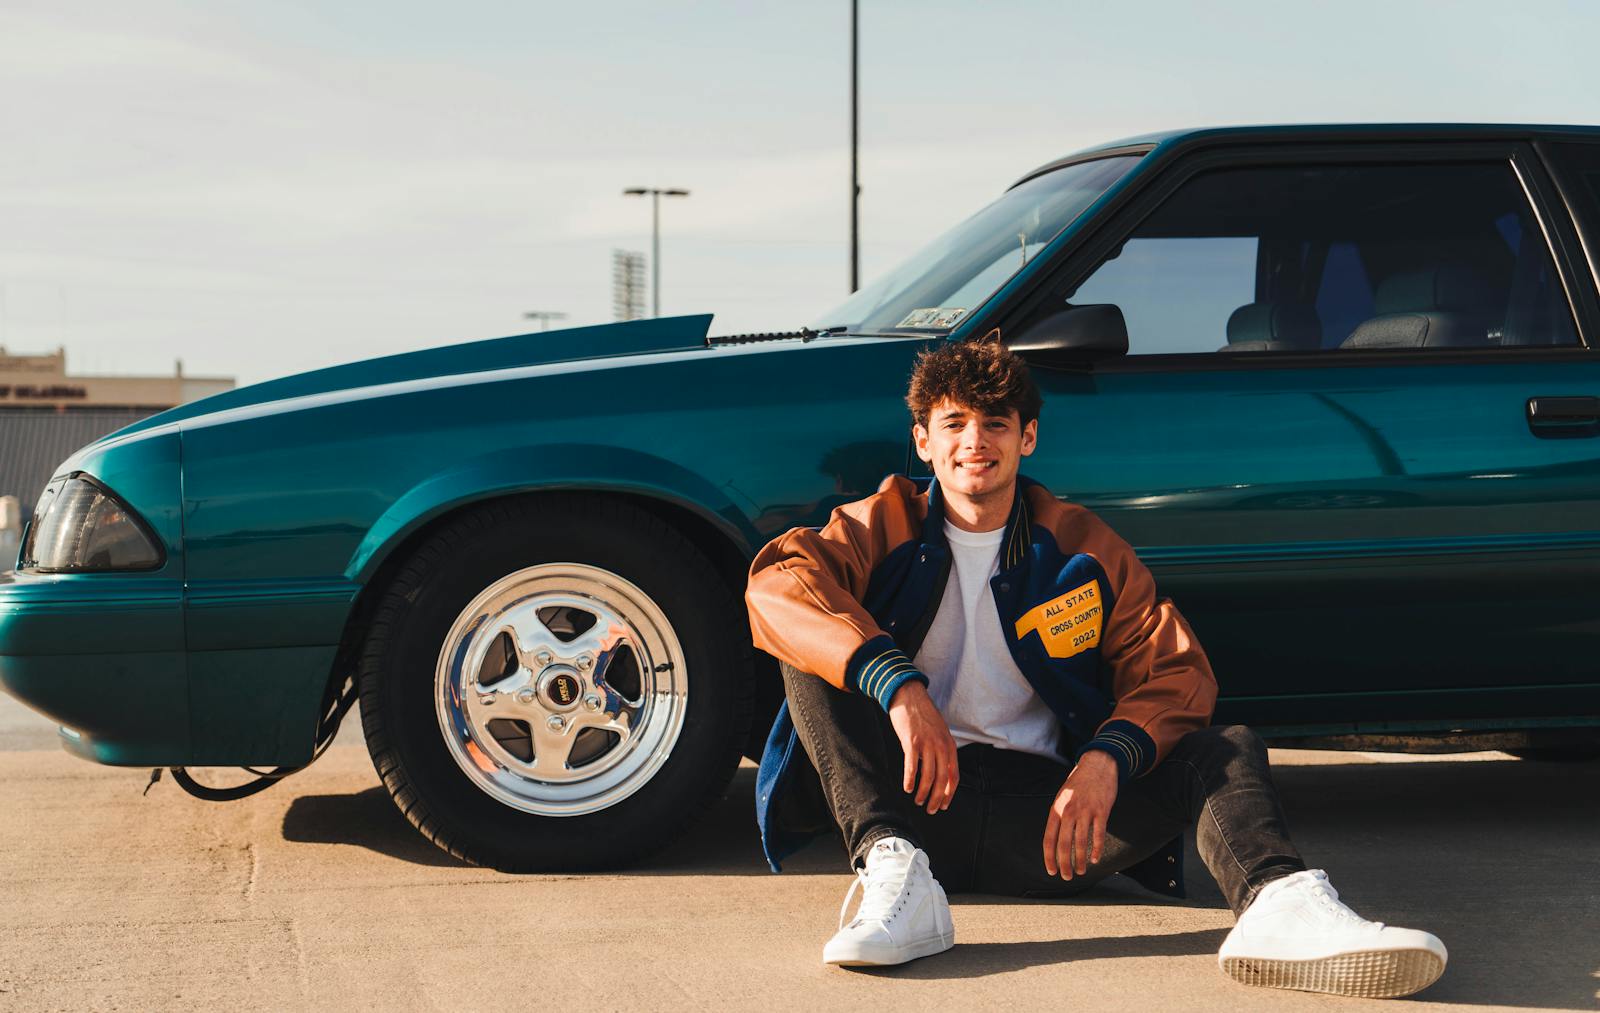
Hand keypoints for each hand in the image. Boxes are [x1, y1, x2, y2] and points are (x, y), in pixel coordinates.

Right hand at [886, 681, 958, 813]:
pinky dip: (910, 780)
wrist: (909, 695)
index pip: (953, 776)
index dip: (949, 793)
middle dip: (937, 798)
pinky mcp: (911, 741)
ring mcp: (926, 743)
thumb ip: (941, 750)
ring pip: (927, 775)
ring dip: (923, 792)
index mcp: (949, 745)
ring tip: (918, 801)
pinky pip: (912, 766)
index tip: (943, 805)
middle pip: (942, 779)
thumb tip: (940, 771)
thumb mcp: (939, 732)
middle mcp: (940, 745)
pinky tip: (907, 788)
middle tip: (931, 809)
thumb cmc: (923, 715)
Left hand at [1043, 750, 1118, 878]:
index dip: (1049, 858)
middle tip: (1067, 877)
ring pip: (1080, 842)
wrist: (1097, 765)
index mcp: (1056, 809)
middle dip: (1064, 864)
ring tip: (1080, 871)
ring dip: (1080, 860)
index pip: (1048, 839)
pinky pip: (1098, 834)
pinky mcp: (1101, 811)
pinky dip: (1096, 849)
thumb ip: (1058, 816)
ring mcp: (1085, 811)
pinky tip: (1094, 859)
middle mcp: (1068, 811)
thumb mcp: (1061, 797)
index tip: (1052, 871)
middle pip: (1063, 844)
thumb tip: (1055, 839)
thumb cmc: (1078, 784)